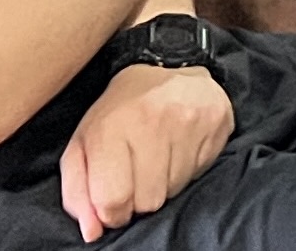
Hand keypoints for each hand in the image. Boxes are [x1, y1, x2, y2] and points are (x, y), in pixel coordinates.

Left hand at [59, 63, 231, 241]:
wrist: (167, 64)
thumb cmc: (118, 113)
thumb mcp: (83, 145)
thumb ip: (77, 192)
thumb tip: (92, 232)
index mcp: (110, 129)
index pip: (113, 200)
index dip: (112, 213)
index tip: (113, 203)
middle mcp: (152, 123)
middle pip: (148, 202)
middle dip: (139, 199)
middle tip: (136, 176)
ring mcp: (190, 122)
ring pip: (174, 191)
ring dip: (163, 185)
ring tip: (157, 159)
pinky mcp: (217, 122)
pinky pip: (198, 173)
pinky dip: (185, 170)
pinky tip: (178, 148)